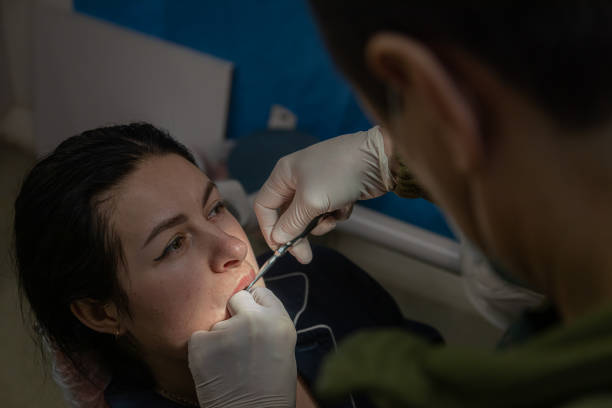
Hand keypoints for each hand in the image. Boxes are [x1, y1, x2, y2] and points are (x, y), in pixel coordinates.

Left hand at [188, 288, 296, 407]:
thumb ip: (269, 324)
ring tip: (229, 365)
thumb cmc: (271, 388)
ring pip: (217, 323)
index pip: (261, 293)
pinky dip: (203, 352)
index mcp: (278, 320)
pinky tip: (215, 369)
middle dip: (235, 314)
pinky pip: (199, 338)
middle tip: (237, 339)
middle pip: (238, 298)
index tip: (252, 317)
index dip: (256, 306)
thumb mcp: (283, 348)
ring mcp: (226, 330)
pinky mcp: (202, 342)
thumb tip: (251, 309)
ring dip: (220, 339)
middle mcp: (253, 319)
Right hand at [254, 126, 394, 262]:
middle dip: (298, 233)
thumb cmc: (339, 172)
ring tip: (332, 217)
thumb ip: (291, 223)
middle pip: (287, 215)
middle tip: (305, 255)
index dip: (269, 229)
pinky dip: (336, 214)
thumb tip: (278, 239)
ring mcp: (317, 185)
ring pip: (309, 217)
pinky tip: (346, 204)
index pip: (264, 206)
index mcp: (283, 175)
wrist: (377, 159)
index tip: (281, 249)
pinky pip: (328, 212)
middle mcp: (297, 179)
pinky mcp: (336, 192)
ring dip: (320, 223)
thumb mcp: (310, 201)